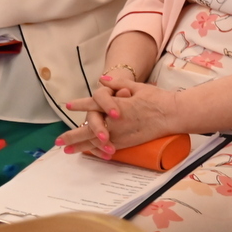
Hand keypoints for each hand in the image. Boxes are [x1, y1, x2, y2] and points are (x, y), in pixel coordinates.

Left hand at [61, 74, 175, 152]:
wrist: (173, 115)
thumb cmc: (158, 99)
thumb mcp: (138, 87)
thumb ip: (119, 83)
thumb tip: (102, 79)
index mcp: (117, 105)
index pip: (94, 104)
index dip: (81, 104)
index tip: (68, 106)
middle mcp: (115, 122)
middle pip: (88, 129)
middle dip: (72, 135)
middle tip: (59, 141)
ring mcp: (120, 134)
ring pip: (95, 141)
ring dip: (80, 145)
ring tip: (67, 150)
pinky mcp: (126, 143)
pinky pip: (107, 147)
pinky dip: (95, 150)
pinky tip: (88, 152)